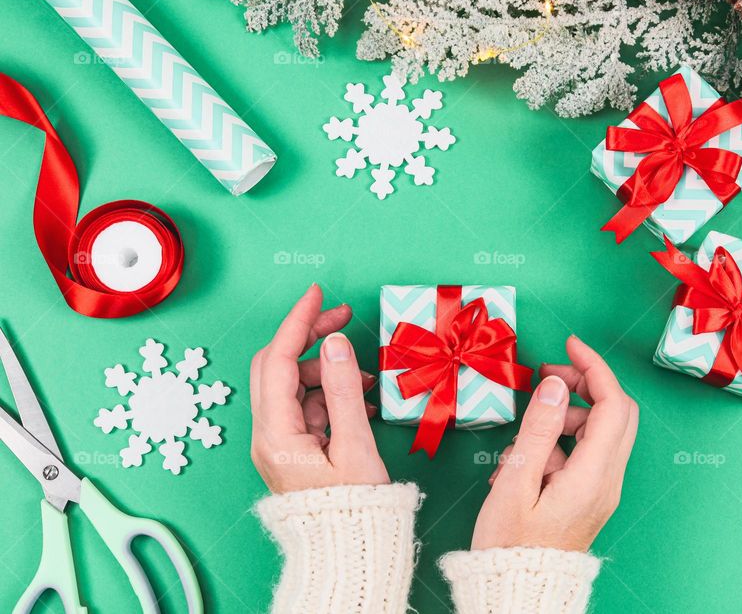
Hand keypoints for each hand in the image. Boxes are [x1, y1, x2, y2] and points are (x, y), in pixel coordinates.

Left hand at [250, 284, 389, 492]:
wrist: (348, 553)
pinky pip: (306, 407)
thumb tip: (334, 343)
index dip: (297, 321)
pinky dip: (329, 395)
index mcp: (276, 434)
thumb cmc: (354, 509)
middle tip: (343, 319)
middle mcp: (269, 435)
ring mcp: (279, 442)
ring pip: (294, 385)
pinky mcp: (293, 449)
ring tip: (365, 378)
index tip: (317, 294)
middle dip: (309, 338)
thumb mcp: (355, 446)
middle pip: (278, 366)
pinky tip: (359, 401)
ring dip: (325, 370)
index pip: (278, 359)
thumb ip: (343, 391)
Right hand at [471, 335, 638, 551]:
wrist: (519, 594)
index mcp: (593, 475)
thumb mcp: (515, 482)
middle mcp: (607, 481)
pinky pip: (584, 456)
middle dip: (584, 385)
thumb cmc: (511, 545)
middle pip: (616, 413)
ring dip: (566, 418)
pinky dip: (559, 444)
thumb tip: (556, 385)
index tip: (569, 345)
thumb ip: (538, 429)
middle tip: (547, 377)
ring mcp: (601, 490)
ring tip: (522, 435)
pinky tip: (523, 461)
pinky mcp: (589, 497)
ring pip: (599, 433)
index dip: (594, 367)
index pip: (612, 404)